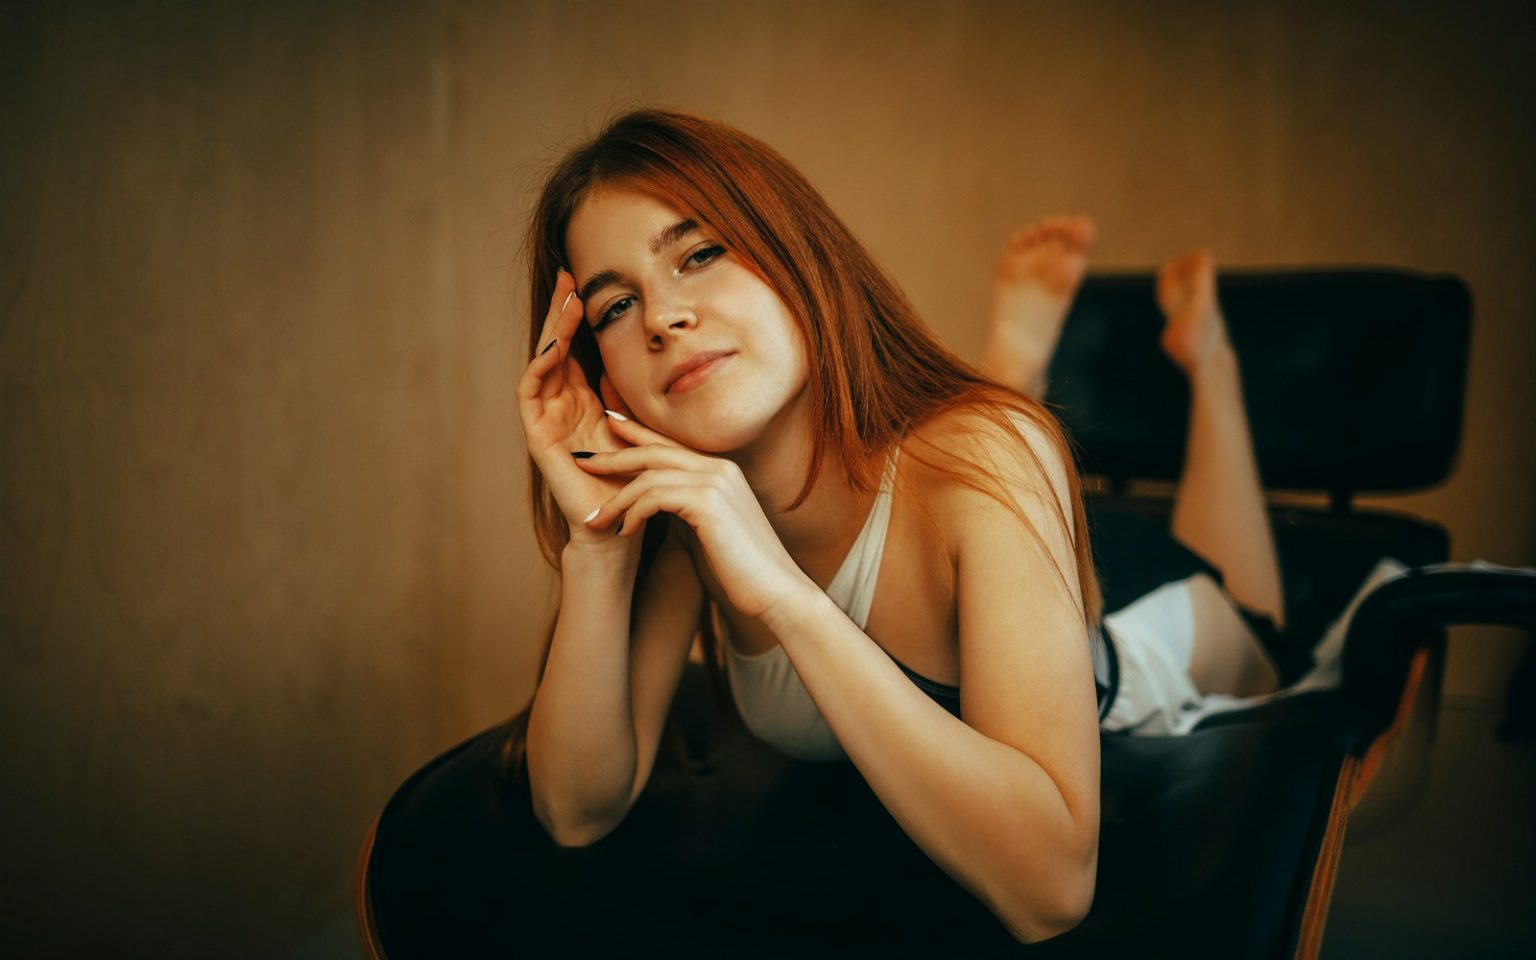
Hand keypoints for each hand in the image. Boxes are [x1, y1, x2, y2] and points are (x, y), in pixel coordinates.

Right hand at [516, 269, 637, 544]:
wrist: (621, 524)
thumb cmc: (635, 479)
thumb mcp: (640, 422)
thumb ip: (631, 390)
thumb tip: (639, 352)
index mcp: (584, 399)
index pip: (577, 346)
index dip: (579, 316)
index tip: (587, 280)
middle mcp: (562, 404)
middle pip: (556, 346)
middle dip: (562, 311)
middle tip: (569, 274)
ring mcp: (547, 418)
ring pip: (543, 362)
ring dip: (553, 331)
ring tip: (568, 301)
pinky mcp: (537, 436)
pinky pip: (530, 392)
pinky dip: (541, 366)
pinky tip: (555, 345)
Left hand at [575, 415, 813, 620]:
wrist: (776, 591)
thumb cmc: (742, 569)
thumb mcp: (709, 531)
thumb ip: (687, 510)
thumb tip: (655, 508)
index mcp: (721, 471)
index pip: (670, 444)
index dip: (636, 432)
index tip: (607, 427)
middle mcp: (719, 468)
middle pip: (653, 450)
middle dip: (612, 455)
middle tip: (581, 461)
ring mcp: (715, 482)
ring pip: (648, 475)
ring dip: (615, 499)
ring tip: (594, 520)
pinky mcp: (708, 503)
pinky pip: (654, 497)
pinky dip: (633, 513)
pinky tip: (625, 532)